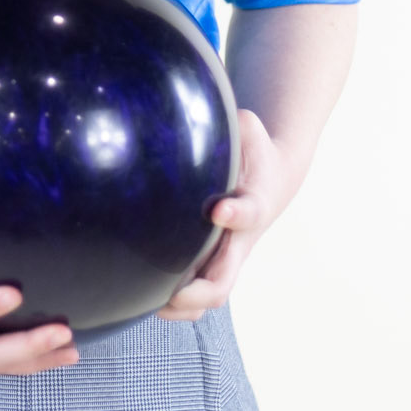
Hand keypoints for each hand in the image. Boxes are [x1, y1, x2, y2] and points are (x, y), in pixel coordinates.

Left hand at [156, 108, 293, 322]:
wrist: (272, 178)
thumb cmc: (253, 149)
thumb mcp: (247, 128)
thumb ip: (227, 123)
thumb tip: (192, 104)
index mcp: (254, 203)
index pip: (249, 212)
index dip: (236, 215)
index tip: (220, 210)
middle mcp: (240, 241)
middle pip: (224, 281)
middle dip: (196, 292)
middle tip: (167, 291)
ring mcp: (227, 258)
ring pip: (208, 297)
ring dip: (180, 306)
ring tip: (145, 302)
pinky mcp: (212, 262)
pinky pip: (195, 295)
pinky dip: (174, 303)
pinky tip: (137, 296)